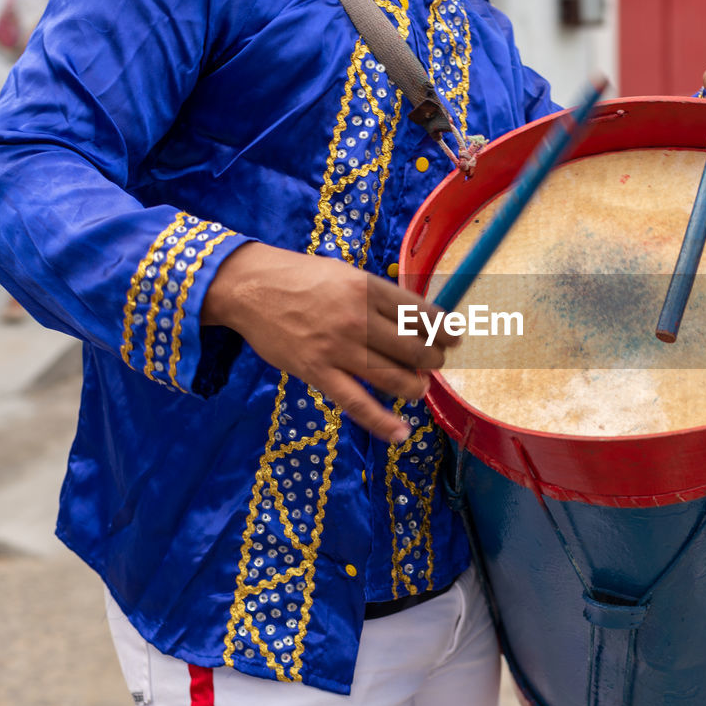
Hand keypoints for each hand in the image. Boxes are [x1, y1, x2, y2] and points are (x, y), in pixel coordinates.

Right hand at [202, 243, 457, 442]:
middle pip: (415, 347)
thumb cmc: (300, 278)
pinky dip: (382, 422)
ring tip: (420, 387)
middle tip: (434, 363)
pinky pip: (357, 403)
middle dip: (433, 360)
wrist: (249, 287)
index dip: (445, 329)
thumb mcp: (345, 273)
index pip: (422, 314)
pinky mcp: (317, 372)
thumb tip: (415, 320)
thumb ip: (378, 297)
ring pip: (393, 377)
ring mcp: (338, 347)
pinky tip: (401, 432)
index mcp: (368, 288)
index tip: (455, 337)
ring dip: (416, 386)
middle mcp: (358, 318)